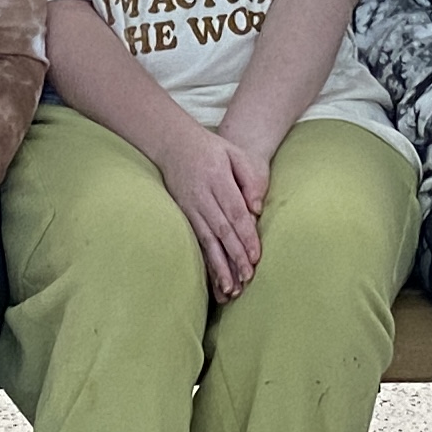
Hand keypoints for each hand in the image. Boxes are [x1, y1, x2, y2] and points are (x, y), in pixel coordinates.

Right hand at [163, 122, 268, 298]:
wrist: (173, 143)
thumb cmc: (211, 149)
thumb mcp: (234, 153)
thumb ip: (250, 178)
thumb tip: (258, 209)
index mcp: (216, 178)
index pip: (234, 211)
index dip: (245, 235)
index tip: (255, 256)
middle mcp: (201, 196)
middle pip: (221, 230)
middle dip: (234, 256)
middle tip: (247, 278)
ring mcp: (189, 207)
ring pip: (207, 241)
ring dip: (219, 266)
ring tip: (230, 288)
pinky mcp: (184, 215)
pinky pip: (197, 242)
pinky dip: (206, 262)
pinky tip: (214, 279)